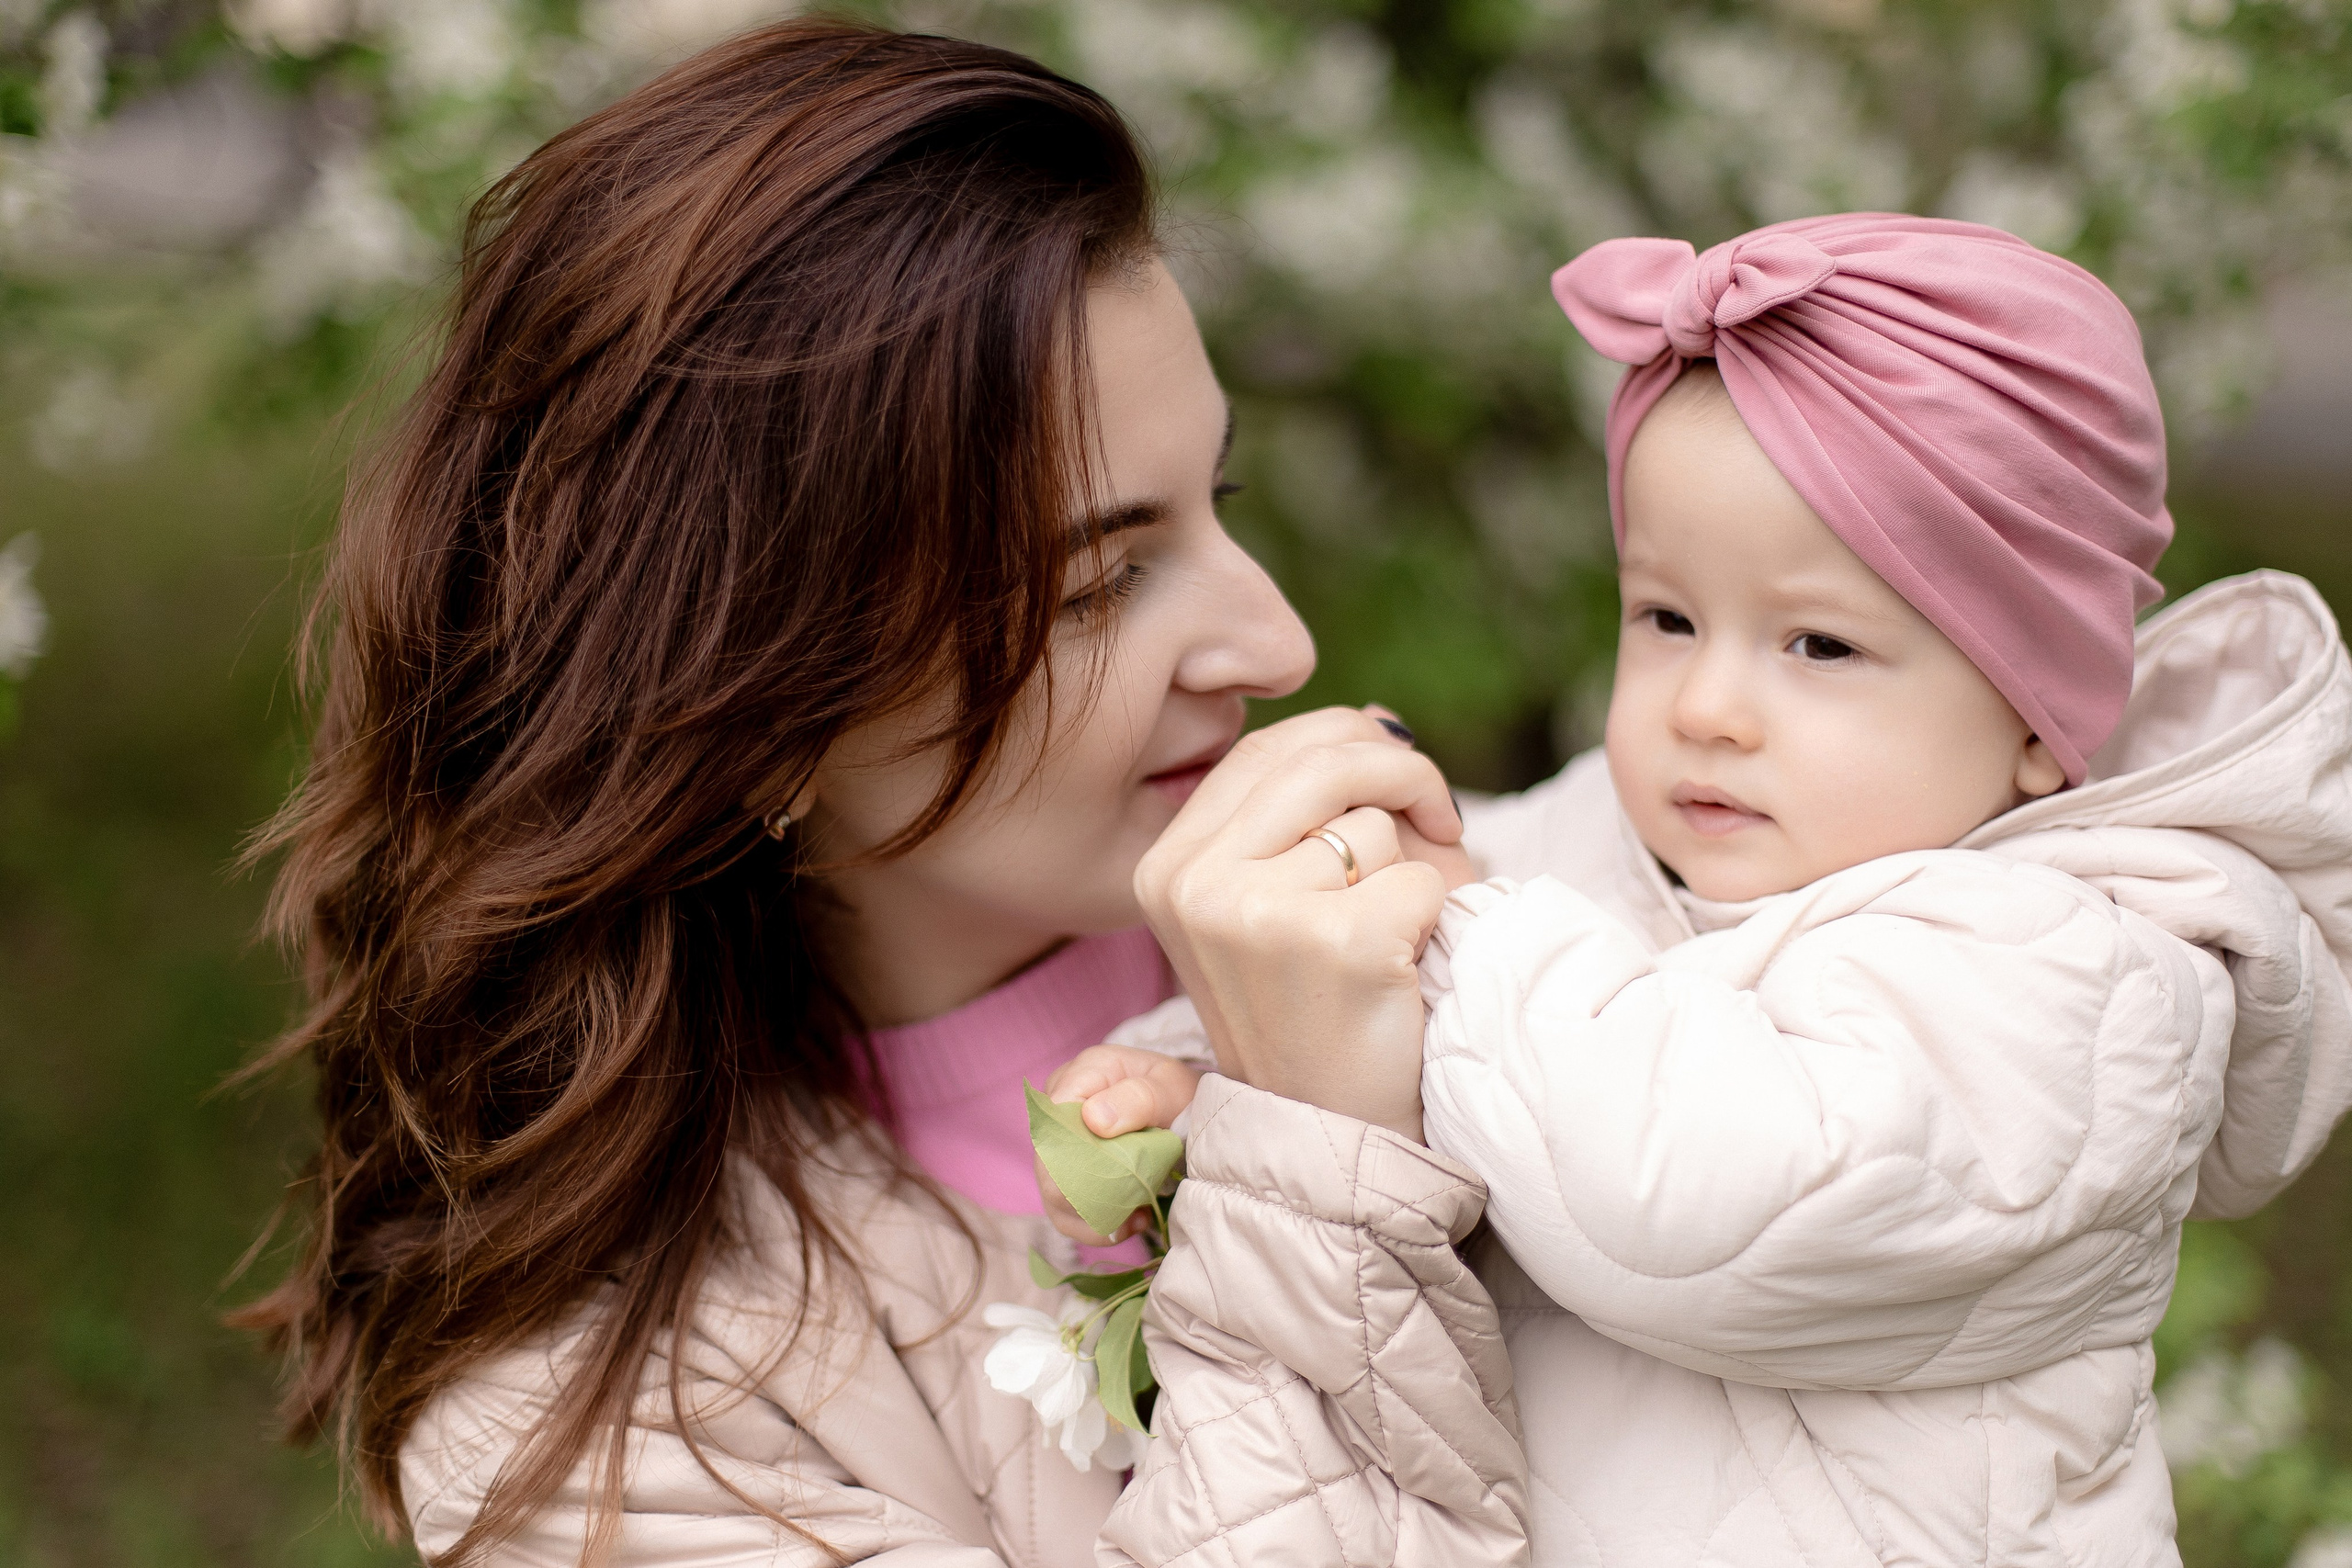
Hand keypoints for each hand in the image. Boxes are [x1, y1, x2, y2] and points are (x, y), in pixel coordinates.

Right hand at [1035, 1045, 1203, 1245]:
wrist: (1185, 1109)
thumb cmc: (1177, 1094)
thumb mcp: (1171, 1088)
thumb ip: (1138, 1098)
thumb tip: (1093, 1119)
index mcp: (1084, 1073)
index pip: (1056, 1117)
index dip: (1074, 1156)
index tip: (1114, 1180)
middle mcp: (1061, 1104)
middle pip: (1047, 1161)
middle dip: (1087, 1194)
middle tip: (1133, 1208)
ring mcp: (1059, 1140)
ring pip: (1052, 1192)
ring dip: (1093, 1215)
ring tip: (1136, 1219)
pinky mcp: (1065, 1171)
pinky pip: (1064, 1209)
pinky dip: (1095, 1224)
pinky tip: (1129, 1222)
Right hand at [1134, 706, 1461, 1141]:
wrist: (1328, 1134)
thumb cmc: (1314, 1010)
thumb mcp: (1274, 900)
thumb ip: (1306, 808)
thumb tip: (1375, 720)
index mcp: (1165, 866)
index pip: (1266, 750)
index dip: (1346, 745)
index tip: (1397, 784)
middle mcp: (1193, 884)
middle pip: (1322, 759)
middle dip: (1403, 772)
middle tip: (1443, 823)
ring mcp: (1255, 914)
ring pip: (1371, 823)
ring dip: (1409, 867)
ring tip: (1391, 934)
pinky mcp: (1331, 943)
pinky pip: (1417, 879)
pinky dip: (1433, 919)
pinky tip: (1401, 972)